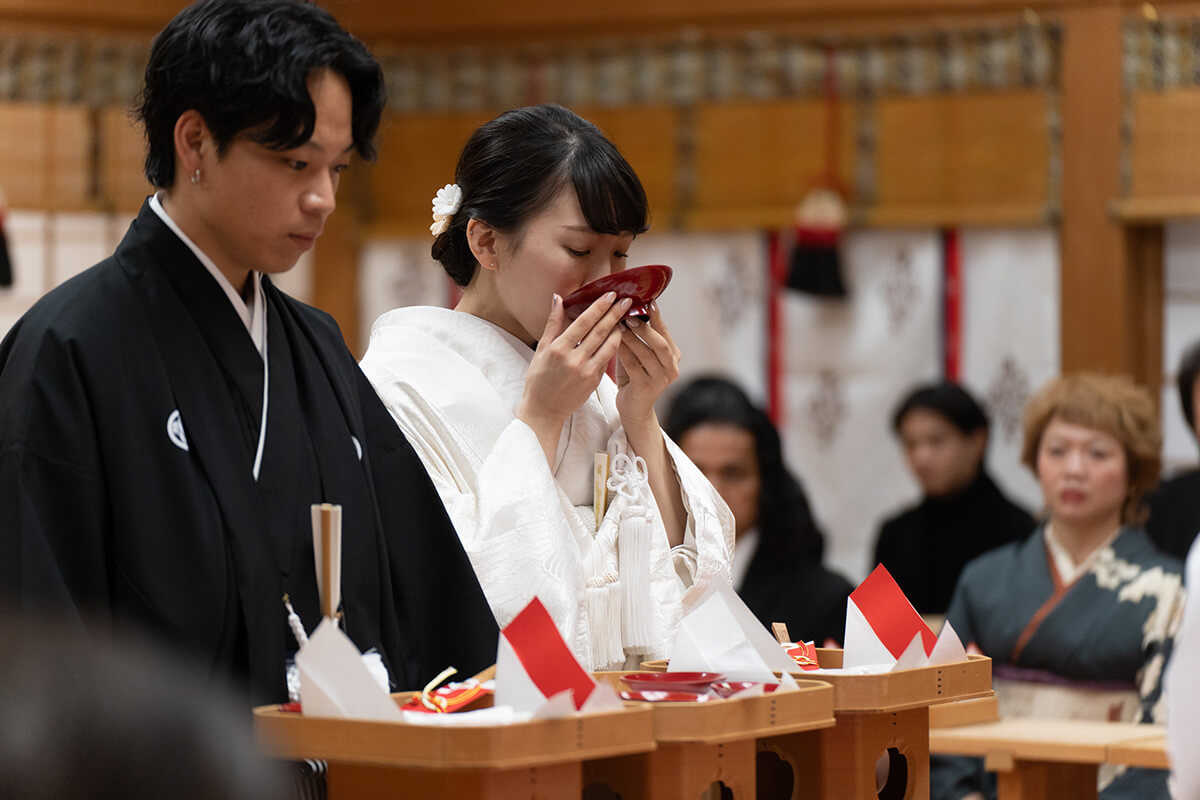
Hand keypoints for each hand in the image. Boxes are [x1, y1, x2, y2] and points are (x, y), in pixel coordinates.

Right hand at [517, 291, 630, 459]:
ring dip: (619, 330)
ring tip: (627, 317)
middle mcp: (574, 360)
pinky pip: (606, 360)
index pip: (583, 322)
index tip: (610, 295)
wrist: (543, 410)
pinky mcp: (593, 382)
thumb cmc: (539, 379)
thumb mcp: (542, 349)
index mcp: (559, 349)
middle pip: (599, 332)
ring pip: (608, 346)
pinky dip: (614, 347)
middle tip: (627, 300)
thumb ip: (552, 323)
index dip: (598, 307)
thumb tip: (558, 298)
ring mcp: (586, 372)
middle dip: (615, 314)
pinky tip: (620, 336)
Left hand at [614, 302, 680, 427]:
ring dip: (631, 338)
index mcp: (673, 356)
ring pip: (646, 354)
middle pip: (660, 343)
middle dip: (645, 328)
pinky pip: (633, 366)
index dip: (657, 318)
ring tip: (619, 325)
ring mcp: (661, 379)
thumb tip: (629, 307)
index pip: (665, 333)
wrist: (633, 408)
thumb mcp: (639, 353)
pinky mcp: (647, 388)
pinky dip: (623, 353)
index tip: (648, 302)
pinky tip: (613, 343)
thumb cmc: (634, 375)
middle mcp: (671, 367)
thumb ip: (639, 336)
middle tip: (630, 314)